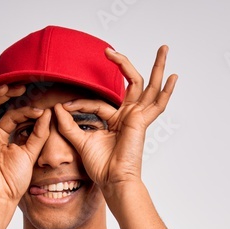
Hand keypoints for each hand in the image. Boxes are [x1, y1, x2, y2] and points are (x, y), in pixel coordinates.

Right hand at [0, 84, 50, 207]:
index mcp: (2, 137)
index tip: (40, 110)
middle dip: (6, 94)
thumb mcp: (31, 152)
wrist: (2, 197)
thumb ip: (38, 133)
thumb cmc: (13, 180)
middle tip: (21, 86)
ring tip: (5, 87)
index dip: (26, 110)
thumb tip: (48, 113)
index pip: (12, 115)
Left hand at [51, 45, 176, 192]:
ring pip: (148, 86)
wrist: (112, 180)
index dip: (79, 103)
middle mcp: (129, 116)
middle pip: (132, 84)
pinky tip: (173, 76)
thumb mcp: (80, 141)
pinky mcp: (141, 120)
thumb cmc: (101, 167)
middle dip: (124, 64)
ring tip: (163, 48)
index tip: (63, 107)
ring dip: (157, 66)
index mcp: (116, 121)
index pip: (97, 103)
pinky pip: (157, 103)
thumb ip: (69, 124)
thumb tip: (57, 108)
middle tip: (110, 50)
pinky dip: (166, 90)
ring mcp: (137, 117)